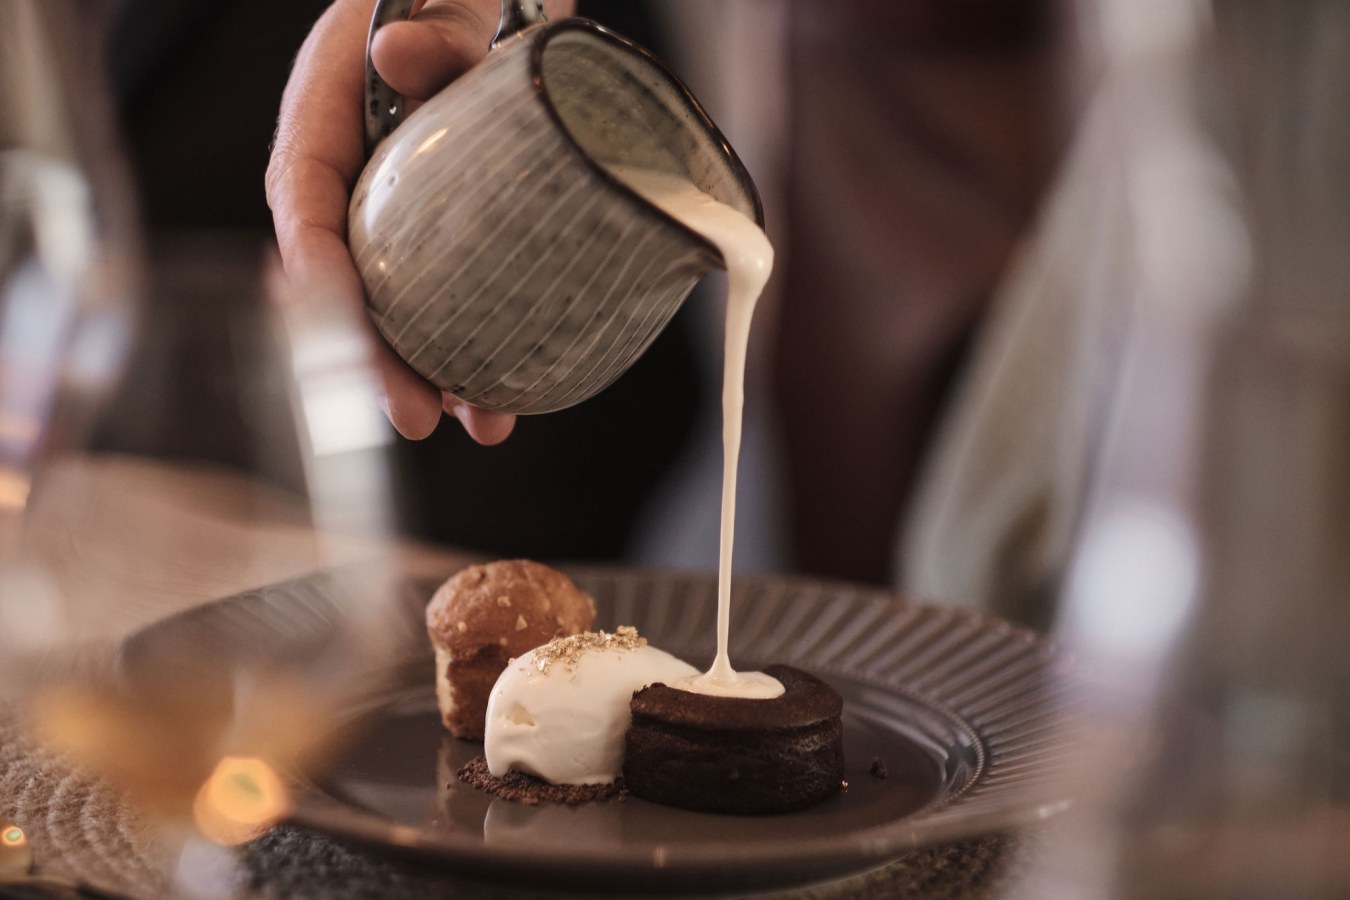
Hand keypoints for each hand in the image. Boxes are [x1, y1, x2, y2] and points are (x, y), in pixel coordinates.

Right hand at [267, 0, 571, 444]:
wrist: (506, 1)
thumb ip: (432, 30)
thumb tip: (400, 60)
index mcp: (328, 118)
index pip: (303, 200)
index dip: (315, 272)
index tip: (338, 332)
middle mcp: (361, 178)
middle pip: (352, 280)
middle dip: (377, 357)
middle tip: (413, 416)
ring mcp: (413, 214)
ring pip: (409, 306)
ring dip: (440, 371)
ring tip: (483, 422)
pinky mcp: (463, 234)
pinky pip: (462, 298)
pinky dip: (486, 347)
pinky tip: (512, 394)